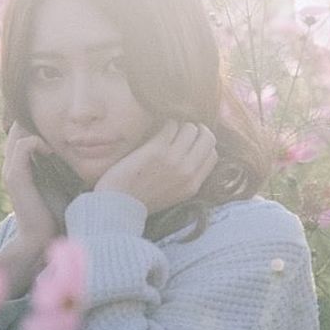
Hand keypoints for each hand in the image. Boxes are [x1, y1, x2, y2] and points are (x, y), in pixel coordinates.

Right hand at [2, 121, 66, 250]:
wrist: (41, 237)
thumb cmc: (54, 213)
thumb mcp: (58, 184)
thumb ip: (60, 168)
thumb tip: (79, 154)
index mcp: (18, 167)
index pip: (20, 133)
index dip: (34, 124)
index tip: (57, 126)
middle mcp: (10, 166)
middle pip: (16, 129)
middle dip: (34, 122)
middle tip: (57, 122)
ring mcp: (10, 171)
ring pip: (17, 134)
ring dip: (37, 130)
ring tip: (55, 137)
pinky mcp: (15, 177)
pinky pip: (23, 146)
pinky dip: (37, 143)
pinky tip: (52, 151)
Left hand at [94, 119, 217, 214]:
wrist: (117, 206)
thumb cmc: (140, 199)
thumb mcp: (173, 195)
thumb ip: (186, 178)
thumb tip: (193, 155)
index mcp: (193, 185)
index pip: (212, 154)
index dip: (204, 143)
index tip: (192, 140)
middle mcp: (187, 172)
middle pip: (207, 137)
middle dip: (196, 130)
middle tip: (181, 130)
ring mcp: (172, 160)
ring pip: (189, 128)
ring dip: (179, 124)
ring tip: (166, 130)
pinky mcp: (156, 150)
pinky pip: (170, 125)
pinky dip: (165, 123)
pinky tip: (155, 128)